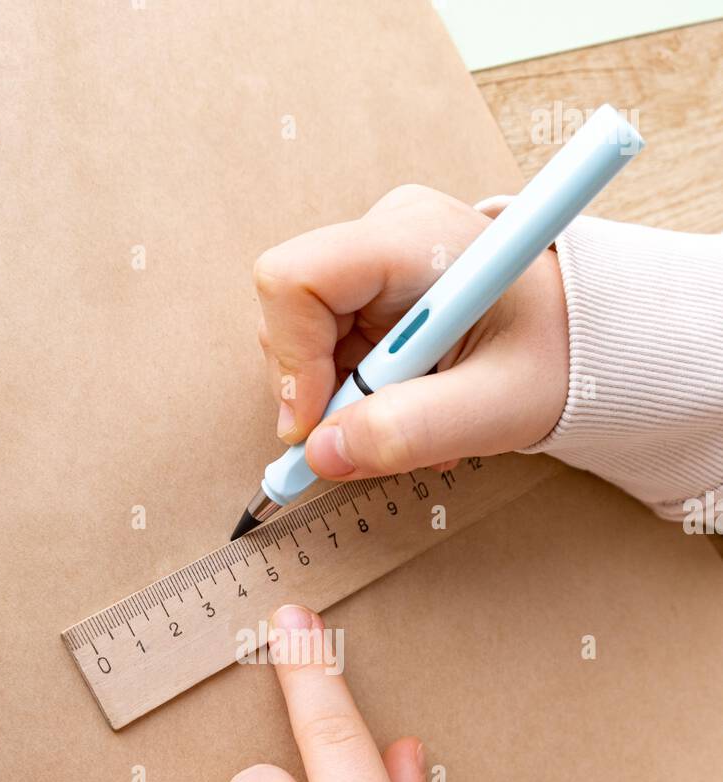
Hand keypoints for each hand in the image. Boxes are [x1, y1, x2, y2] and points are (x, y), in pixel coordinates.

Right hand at [254, 184, 568, 478]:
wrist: (583, 339)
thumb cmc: (555, 357)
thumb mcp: (496, 407)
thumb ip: (411, 430)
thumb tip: (322, 454)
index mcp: (415, 239)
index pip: (296, 279)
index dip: (290, 357)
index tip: (314, 427)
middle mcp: (382, 235)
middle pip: (290, 315)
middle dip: (319, 391)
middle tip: (374, 437)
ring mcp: (372, 262)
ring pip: (303, 341)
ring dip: (343, 402)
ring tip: (413, 421)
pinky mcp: (370, 292)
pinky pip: (326, 351)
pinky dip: (355, 395)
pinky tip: (410, 405)